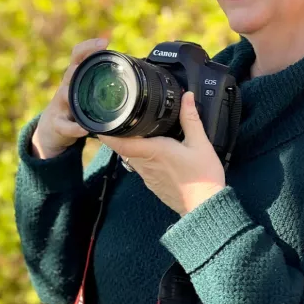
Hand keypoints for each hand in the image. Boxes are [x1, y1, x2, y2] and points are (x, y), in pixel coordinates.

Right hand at [31, 38, 108, 158]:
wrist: (53, 127)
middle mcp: (67, 86)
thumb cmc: (77, 105)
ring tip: (85, 99)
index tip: (104, 42)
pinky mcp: (57, 123)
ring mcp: (60, 105)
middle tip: (92, 63)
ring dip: (72, 95)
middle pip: (70, 71)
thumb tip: (136, 68)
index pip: (78, 55)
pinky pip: (64, 125)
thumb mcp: (87, 90)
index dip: (89, 46)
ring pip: (64, 95)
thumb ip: (104, 80)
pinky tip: (84, 130)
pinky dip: (74, 128)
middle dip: (79, 66)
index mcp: (76, 76)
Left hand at [99, 91, 224, 215]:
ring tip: (135, 133)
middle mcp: (145, 164)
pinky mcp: (152, 184)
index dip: (107, 134)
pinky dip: (140, 158)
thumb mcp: (200, 144)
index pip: (121, 143)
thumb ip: (190, 119)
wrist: (205, 206)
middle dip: (119, 135)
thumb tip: (186, 97)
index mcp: (153, 151)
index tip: (98, 125)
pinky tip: (152, 152)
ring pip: (131, 158)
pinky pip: (140, 168)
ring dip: (130, 146)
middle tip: (119, 120)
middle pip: (123, 148)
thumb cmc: (202, 177)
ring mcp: (147, 176)